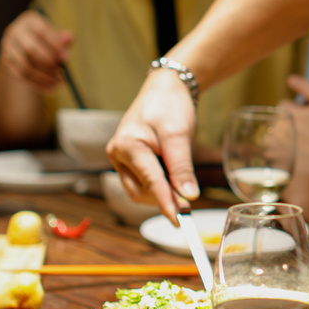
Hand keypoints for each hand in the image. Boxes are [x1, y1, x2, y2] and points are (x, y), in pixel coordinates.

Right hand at [0, 11, 72, 91]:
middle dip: (47, 62)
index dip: (54, 44)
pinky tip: (51, 89)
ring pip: (25, 66)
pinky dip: (37, 84)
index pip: (42, 31)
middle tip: (61, 71)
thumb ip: (64, 39)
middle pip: (30, 49)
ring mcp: (8, 47)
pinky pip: (21, 76)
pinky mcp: (7, 62)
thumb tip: (69, 38)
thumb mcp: (57, 37)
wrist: (28, 48)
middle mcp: (15, 31)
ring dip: (43, 77)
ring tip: (58, 81)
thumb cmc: (48, 41)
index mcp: (30, 20)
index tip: (65, 57)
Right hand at [107, 67, 196, 216]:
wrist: (165, 88)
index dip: (165, 203)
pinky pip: (144, 182)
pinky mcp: (131, 162)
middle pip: (140, 191)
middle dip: (164, 199)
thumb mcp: (178, 134)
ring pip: (141, 190)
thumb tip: (188, 196)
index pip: (149, 182)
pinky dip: (160, 186)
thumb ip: (181, 167)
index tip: (179, 220)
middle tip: (189, 204)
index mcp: (127, 145)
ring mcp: (123, 159)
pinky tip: (174, 179)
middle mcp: (119, 154)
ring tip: (182, 183)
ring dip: (163, 193)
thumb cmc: (169, 105)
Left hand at [279, 74, 308, 183]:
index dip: (295, 107)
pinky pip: (274, 158)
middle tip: (305, 126)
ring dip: (278, 137)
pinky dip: (279, 154)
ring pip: (270, 140)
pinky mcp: (287, 165)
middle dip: (286, 122)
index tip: (307, 113)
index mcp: (290, 115)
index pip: (282, 106)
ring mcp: (284, 150)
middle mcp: (283, 133)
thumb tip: (289, 79)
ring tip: (296, 139)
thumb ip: (306, 86)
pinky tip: (293, 153)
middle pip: (274, 123)